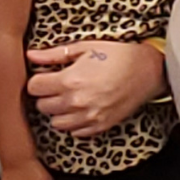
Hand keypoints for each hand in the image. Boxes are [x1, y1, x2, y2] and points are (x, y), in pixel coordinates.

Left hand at [26, 40, 165, 136]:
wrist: (149, 70)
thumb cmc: (117, 55)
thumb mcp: (83, 47)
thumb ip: (53, 54)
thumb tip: (30, 55)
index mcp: (70, 81)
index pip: (33, 88)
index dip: (36, 80)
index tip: (43, 76)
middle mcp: (78, 102)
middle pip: (42, 106)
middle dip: (44, 95)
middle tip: (54, 85)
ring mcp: (90, 117)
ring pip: (56, 123)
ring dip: (56, 111)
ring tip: (65, 97)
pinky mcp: (102, 125)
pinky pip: (76, 132)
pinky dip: (72, 123)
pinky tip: (78, 108)